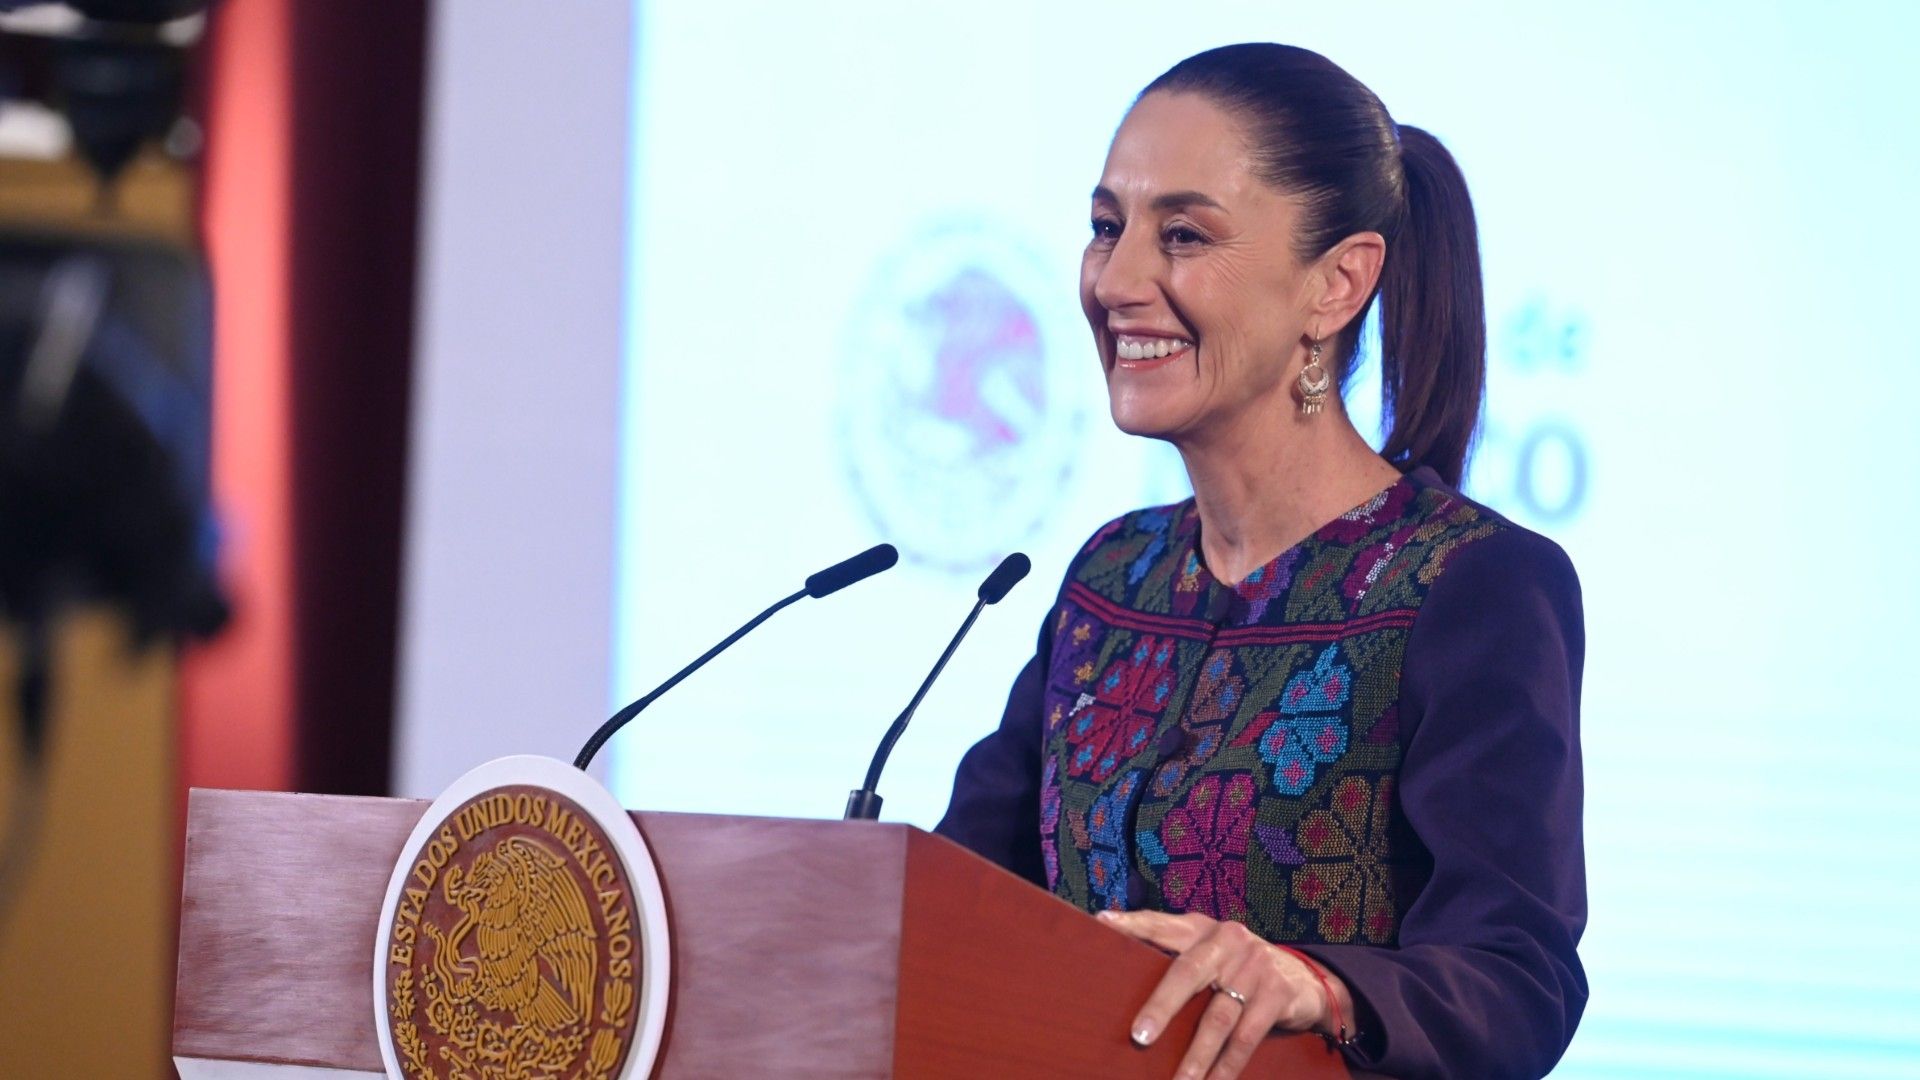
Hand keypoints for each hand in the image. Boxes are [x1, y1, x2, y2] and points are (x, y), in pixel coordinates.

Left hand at [1097, 909, 1350, 1079]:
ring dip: (1196, 1054)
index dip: (1134, 923)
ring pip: (1218, 1016)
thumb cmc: (1238, 969)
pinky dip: (1227, 1065)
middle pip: (1188, 973)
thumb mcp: (1211, 952)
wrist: (1306, 979)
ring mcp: (1255, 966)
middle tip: (1140, 1036)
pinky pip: (1247, 1036)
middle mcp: (1228, 941)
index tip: (1103, 924)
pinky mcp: (1278, 993)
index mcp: (1202, 929)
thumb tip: (1122, 973)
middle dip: (1162, 1006)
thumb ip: (1176, 956)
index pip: (1162, 923)